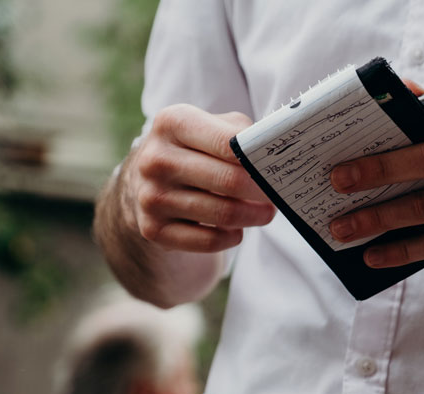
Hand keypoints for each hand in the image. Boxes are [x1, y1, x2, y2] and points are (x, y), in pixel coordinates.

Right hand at [124, 104, 275, 253]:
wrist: (146, 183)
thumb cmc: (193, 151)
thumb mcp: (210, 127)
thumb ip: (241, 133)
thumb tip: (273, 150)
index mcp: (172, 123)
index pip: (228, 143)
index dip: (259, 160)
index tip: (277, 170)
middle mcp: (156, 159)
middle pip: (229, 181)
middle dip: (262, 192)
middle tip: (277, 197)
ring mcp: (151, 197)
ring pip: (223, 214)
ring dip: (253, 217)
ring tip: (265, 213)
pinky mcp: (154, 229)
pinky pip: (208, 241)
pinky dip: (231, 237)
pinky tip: (237, 230)